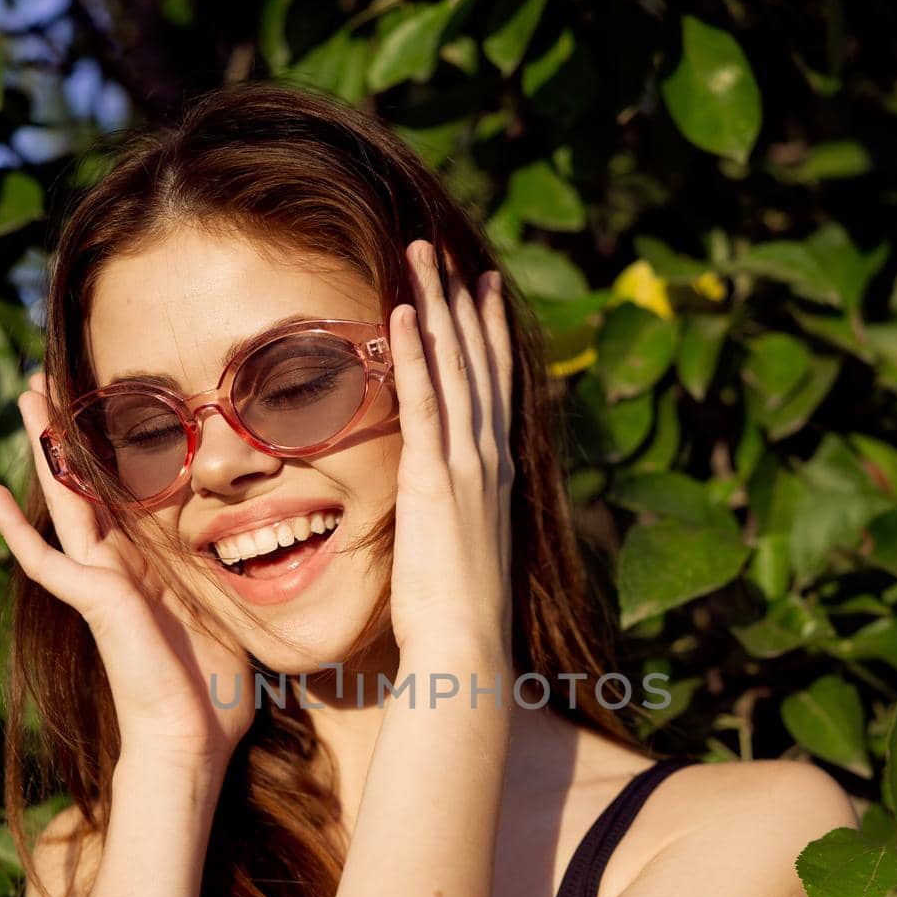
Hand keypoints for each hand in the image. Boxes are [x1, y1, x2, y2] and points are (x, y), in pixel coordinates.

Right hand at [0, 373, 255, 771]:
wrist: (192, 738)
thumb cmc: (212, 690)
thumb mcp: (227, 614)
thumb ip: (225, 578)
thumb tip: (263, 552)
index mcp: (150, 566)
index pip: (124, 494)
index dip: (113, 450)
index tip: (109, 405)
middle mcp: (120, 567)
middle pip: (85, 484)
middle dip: (67, 431)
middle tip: (44, 382)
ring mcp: (102, 582)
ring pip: (65, 501)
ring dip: (46, 448)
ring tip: (26, 397)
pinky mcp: (95, 600)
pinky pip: (47, 560)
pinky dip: (16, 531)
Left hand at [388, 241, 514, 663]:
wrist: (467, 645)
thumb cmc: (459, 616)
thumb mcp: (460, 550)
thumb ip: (454, 516)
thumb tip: (442, 508)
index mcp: (495, 475)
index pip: (494, 388)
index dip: (488, 334)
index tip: (482, 288)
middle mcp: (487, 459)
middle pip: (477, 362)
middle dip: (460, 302)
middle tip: (445, 251)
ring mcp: (464, 466)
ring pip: (453, 368)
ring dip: (436, 306)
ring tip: (422, 255)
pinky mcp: (433, 480)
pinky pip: (424, 403)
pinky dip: (415, 355)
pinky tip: (402, 312)